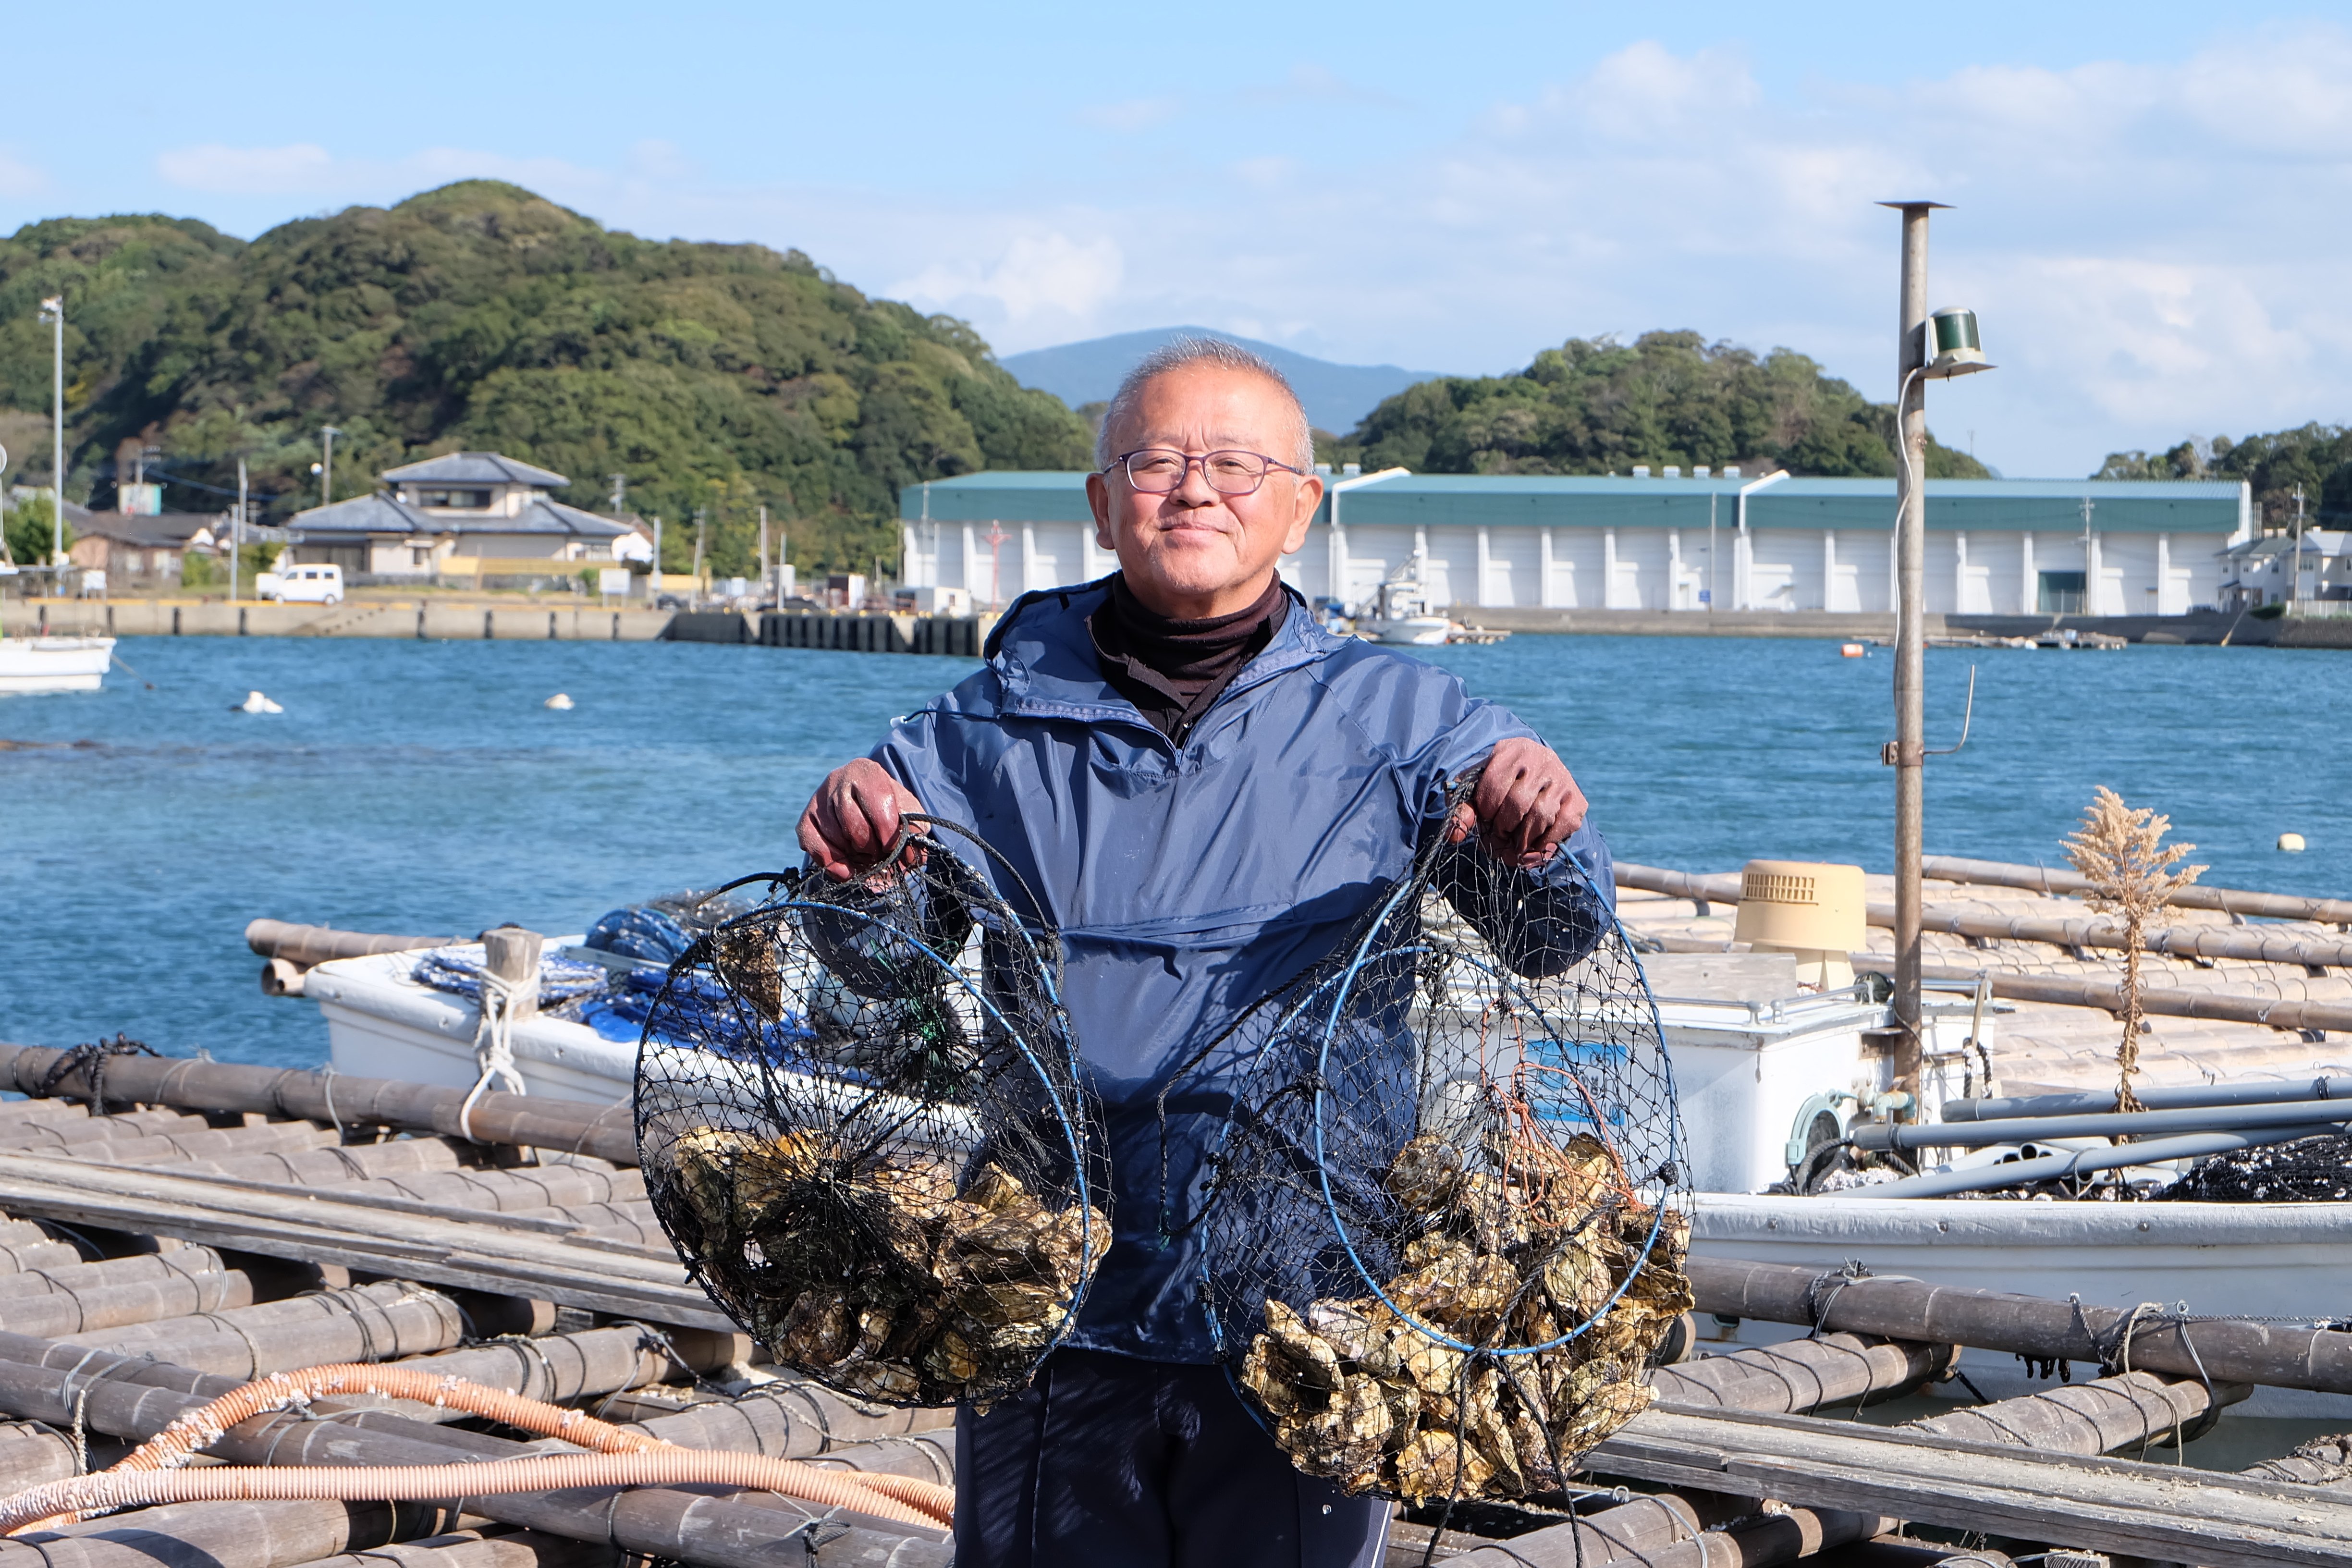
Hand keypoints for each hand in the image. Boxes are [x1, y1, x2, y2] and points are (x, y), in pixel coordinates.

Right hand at [798, 759, 926, 879]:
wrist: (864, 802)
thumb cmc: (889, 808)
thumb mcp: (909, 813)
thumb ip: (914, 832)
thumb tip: (911, 857)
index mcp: (867, 772)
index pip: (877, 805)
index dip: (888, 834)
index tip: (894, 848)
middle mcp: (838, 779)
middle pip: (853, 823)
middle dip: (870, 846)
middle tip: (879, 853)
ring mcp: (818, 799)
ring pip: (835, 836)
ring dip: (854, 855)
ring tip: (866, 855)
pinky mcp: (805, 819)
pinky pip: (814, 846)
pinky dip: (832, 863)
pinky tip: (847, 870)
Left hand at [1449, 738, 1586, 868]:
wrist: (1535, 775)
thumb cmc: (1499, 785)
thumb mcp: (1476, 789)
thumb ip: (1462, 809)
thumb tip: (1453, 836)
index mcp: (1510, 751)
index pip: (1495, 784)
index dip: (1487, 810)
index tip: (1485, 818)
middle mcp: (1540, 759)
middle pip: (1518, 803)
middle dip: (1504, 827)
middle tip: (1499, 834)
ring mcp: (1562, 778)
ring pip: (1541, 815)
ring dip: (1523, 838)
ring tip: (1513, 842)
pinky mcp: (1577, 798)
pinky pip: (1564, 824)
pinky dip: (1546, 841)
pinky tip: (1534, 844)